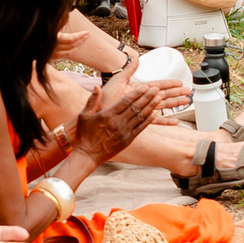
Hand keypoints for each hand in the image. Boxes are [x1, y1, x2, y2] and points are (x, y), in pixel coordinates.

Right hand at [69, 71, 184, 164]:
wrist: (87, 155)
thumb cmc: (84, 135)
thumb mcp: (84, 115)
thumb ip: (92, 100)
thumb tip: (97, 87)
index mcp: (107, 115)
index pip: (126, 101)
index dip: (137, 93)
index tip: (146, 86)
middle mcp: (117, 123)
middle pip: (136, 107)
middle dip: (148, 97)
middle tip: (157, 90)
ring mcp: (124, 132)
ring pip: (140, 117)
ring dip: (151, 106)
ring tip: (159, 98)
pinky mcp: (127, 140)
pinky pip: (140, 128)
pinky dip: (148, 120)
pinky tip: (155, 113)